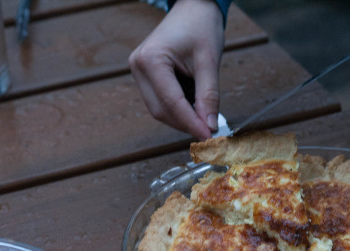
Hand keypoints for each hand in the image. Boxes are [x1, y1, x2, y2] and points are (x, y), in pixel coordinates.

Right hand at [129, 0, 224, 139]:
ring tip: (205, 117)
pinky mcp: (145, 76)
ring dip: (182, 118)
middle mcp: (138, 67)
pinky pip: (160, 102)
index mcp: (151, 60)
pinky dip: (179, 109)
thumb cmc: (201, 27)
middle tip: (210, 132)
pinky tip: (195, 107)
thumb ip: (209, 96)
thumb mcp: (209, 62)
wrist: (193, 8)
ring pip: (159, 110)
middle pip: (161, 110)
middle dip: (186, 124)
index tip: (209, 137)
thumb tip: (210, 126)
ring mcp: (139, 72)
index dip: (191, 123)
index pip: (171, 102)